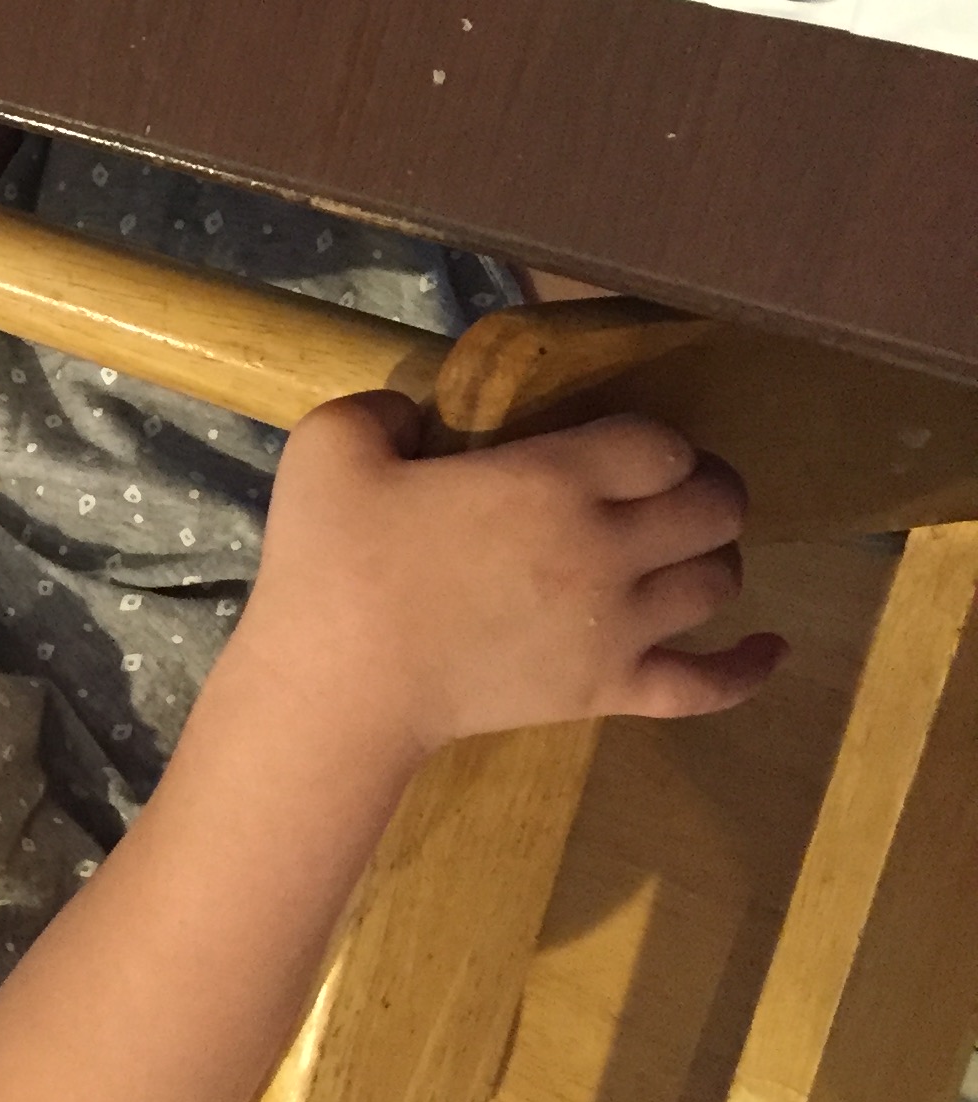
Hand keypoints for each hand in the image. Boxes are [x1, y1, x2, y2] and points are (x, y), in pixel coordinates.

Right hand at [233, 391, 784, 759]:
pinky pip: (710, 684)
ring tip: (680, 551)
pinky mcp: (610, 692)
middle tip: (667, 489)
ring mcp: (620, 629)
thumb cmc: (331, 568)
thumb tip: (417, 415)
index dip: (652, 441)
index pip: (660, 444)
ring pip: (720, 582)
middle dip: (705, 489)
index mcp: (553, 482)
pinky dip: (750, 667)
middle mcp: (608, 550)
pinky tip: (772, 648)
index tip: (619, 447)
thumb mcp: (328, 450)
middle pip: (713, 507)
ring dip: (714, 557)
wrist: (337, 689)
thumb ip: (382, 409)